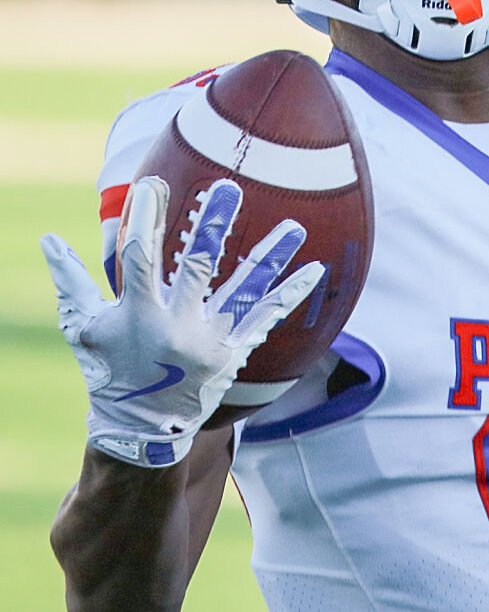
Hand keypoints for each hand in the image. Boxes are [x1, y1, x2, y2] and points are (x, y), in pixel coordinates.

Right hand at [44, 176, 323, 466]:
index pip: (140, 258)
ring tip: (294, 225)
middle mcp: (178, 326)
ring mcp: (211, 340)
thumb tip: (49, 239)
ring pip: (245, 290)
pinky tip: (315, 268)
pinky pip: (267, 318)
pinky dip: (291, 293)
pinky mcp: (235, 352)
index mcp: (138, 314)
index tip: (153, 184)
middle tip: (228, 187)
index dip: (145, 221)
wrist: (142, 427)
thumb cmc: (109, 367)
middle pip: (198, 266)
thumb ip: (71, 281)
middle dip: (212, 226)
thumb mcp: (84, 327)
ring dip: (271, 257)